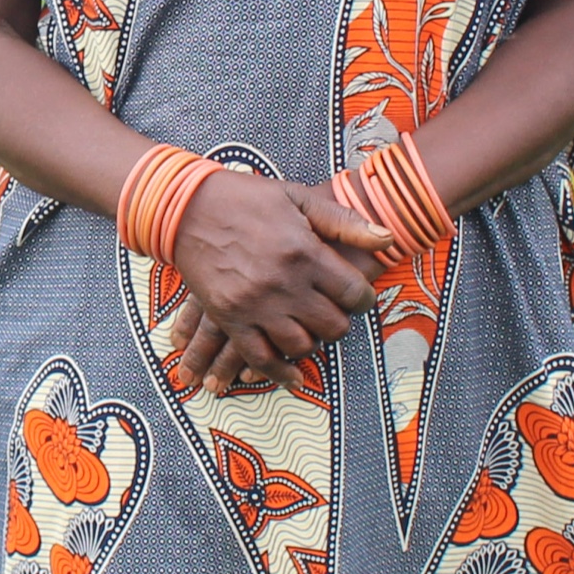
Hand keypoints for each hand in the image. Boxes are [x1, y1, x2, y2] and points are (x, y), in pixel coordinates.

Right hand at [154, 173, 394, 395]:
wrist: (185, 206)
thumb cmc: (245, 198)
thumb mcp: (297, 198)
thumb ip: (344, 221)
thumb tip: (388, 240)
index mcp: (305, 252)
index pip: (354, 293)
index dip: (364, 299)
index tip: (359, 298)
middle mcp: (284, 284)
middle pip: (332, 325)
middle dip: (340, 322)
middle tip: (333, 313)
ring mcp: (255, 304)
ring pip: (301, 345)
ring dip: (312, 343)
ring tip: (310, 332)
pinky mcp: (229, 318)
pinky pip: (260, 357)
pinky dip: (279, 372)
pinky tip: (291, 376)